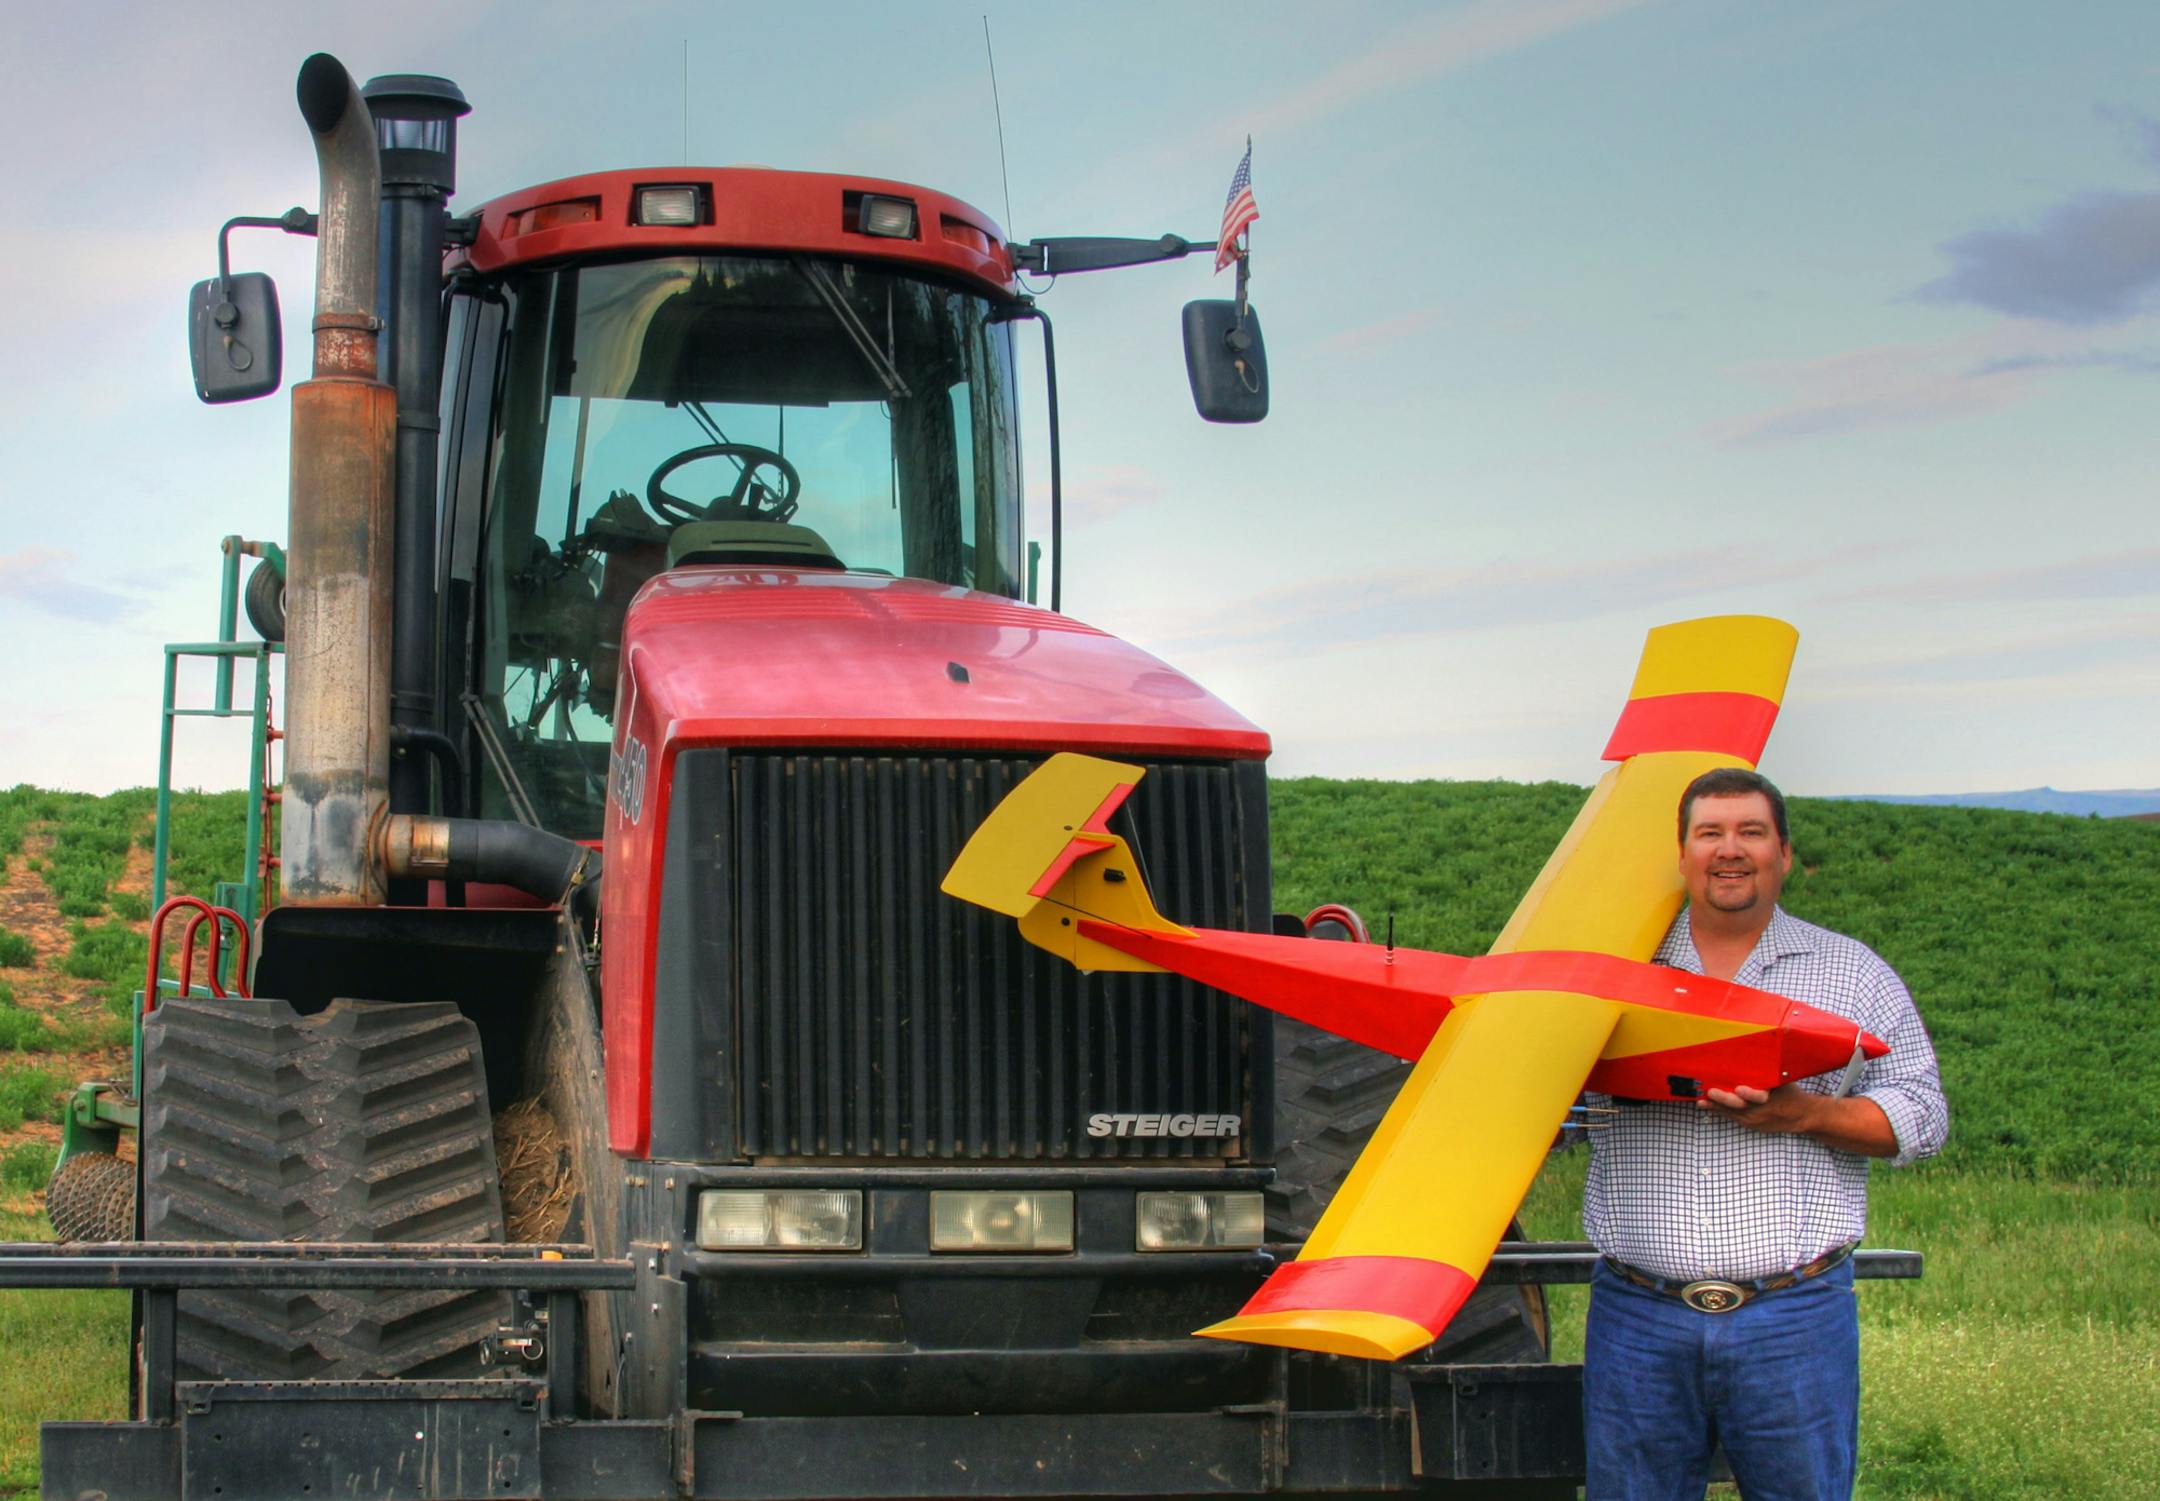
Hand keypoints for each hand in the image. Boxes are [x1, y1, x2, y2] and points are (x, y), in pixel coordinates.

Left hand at [1698, 1083, 1819, 1135]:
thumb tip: (1756, 1052)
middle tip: (1710, 1092)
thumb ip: (1769, 1073)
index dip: (1750, 1094)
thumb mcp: (1784, 1080)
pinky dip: (1720, 1111)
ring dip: (1716, 1106)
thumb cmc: (1790, 1093)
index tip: (1740, 1089)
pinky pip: (1733, 1117)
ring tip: (1701, 1100)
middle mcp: (1763, 1110)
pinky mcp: (1751, 1125)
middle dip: (1724, 1100)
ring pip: (1733, 1113)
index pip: (1760, 1097)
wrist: (1802, 1116)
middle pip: (1742, 1107)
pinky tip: (1708, 1105)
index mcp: (1773, 1097)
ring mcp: (1756, 1120)